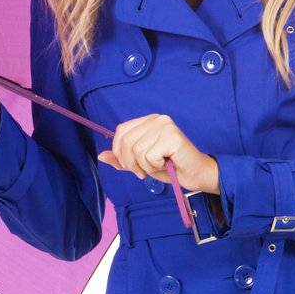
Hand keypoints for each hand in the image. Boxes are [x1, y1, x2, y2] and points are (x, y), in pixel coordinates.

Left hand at [97, 114, 219, 193]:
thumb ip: (122, 159)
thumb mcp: (140, 163)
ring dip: (144, 166)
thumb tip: (101, 156)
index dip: (119, 151)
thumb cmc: (170, 167)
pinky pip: (149, 156)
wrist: (194, 174)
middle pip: (126, 141)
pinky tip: (166, 164)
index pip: (121, 131)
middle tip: (142, 172)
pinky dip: (154, 167)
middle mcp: (156, 119)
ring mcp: (165, 126)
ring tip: (157, 167)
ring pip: (137, 151)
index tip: (130, 165)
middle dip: (130, 163)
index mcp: (148, 121)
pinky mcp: (171, 136)